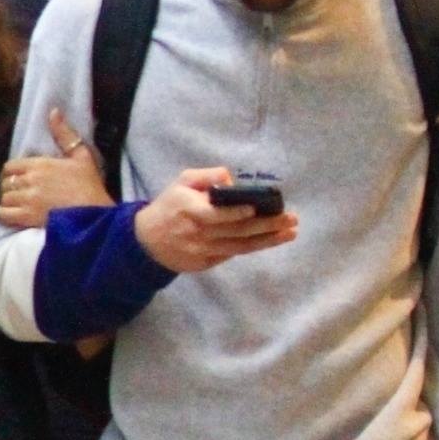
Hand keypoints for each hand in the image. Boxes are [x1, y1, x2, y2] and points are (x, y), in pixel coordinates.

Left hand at [0, 110, 110, 229]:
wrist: (95, 214)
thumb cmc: (90, 185)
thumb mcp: (81, 155)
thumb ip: (65, 134)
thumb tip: (53, 111)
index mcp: (40, 164)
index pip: (10, 166)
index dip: (11, 173)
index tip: (17, 179)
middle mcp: (30, 180)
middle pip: (4, 183)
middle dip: (8, 187)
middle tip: (16, 193)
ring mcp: (27, 199)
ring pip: (3, 199)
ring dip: (7, 202)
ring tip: (15, 205)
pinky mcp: (27, 217)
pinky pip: (3, 215)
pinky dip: (3, 215)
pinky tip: (11, 216)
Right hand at [132, 169, 298, 274]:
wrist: (147, 242)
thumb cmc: (169, 206)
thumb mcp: (182, 182)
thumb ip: (207, 176)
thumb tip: (232, 180)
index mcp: (190, 211)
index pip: (217, 214)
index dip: (238, 212)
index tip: (258, 207)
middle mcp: (198, 233)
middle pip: (237, 231)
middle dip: (267, 225)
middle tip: (291, 219)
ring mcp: (202, 251)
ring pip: (240, 247)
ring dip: (268, 240)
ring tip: (290, 233)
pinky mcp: (205, 263)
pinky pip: (233, 254)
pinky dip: (253, 247)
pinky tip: (271, 239)